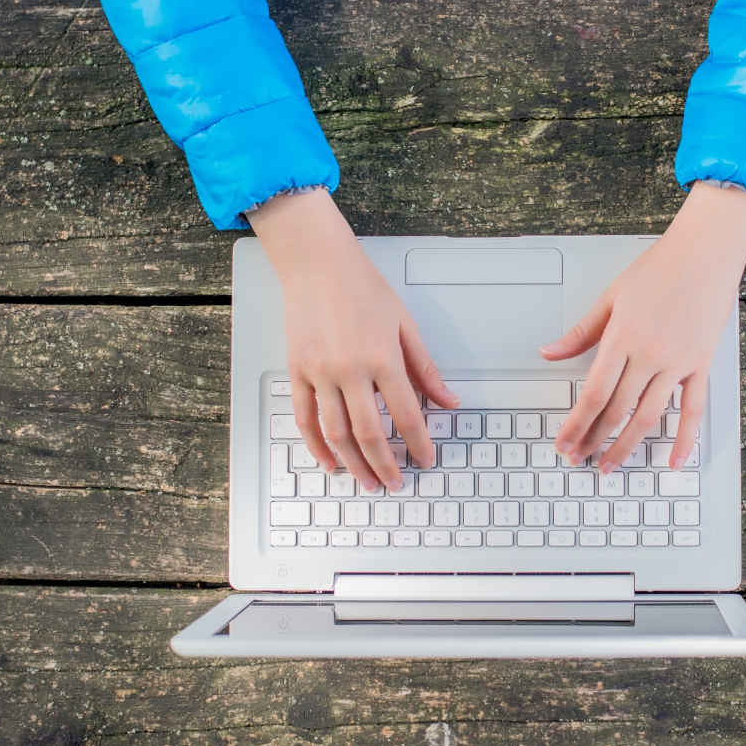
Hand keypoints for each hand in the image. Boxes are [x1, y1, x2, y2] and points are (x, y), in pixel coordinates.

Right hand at [248, 188, 457, 490]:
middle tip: (395, 482)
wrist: (317, 263)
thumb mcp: (405, 324)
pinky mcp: (297, 371)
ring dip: (353, 463)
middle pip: (370, 432)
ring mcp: (320, 372)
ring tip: (366, 480)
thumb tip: (448, 400)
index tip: (425, 459)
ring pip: (336, 432)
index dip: (418, 443)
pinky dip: (316, 445)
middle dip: (385, 465)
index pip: (406, 414)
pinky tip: (329, 461)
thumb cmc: (362, 287)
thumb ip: (425, 368)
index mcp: (383, 357)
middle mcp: (350, 368)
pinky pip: (305, 418)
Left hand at [541, 182, 745, 472]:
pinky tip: (675, 462)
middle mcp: (650, 355)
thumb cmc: (659, 268)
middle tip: (579, 460)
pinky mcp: (701, 364)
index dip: (576, 425)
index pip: (593, 394)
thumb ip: (581, 332)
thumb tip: (548, 352)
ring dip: (628, 446)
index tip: (564, 443)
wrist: (706, 251)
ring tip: (611, 466)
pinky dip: (685, 439)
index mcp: (622, 338)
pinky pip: (693, 410)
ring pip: (650, 417)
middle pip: (617, 411)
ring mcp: (678, 362)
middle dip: (594, 440)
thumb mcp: (612, 297)